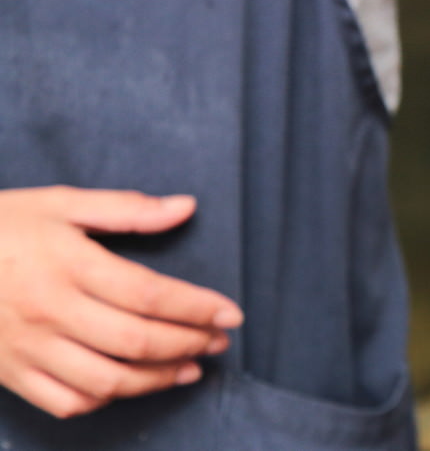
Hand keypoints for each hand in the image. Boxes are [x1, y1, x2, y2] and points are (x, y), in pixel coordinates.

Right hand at [0, 188, 242, 418]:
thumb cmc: (1, 226)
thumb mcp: (61, 203)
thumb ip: (126, 209)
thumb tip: (186, 207)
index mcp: (70, 265)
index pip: (150, 294)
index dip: (197, 308)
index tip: (230, 314)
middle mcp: (51, 311)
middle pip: (135, 340)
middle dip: (188, 344)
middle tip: (218, 342)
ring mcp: (28, 348)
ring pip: (106, 379)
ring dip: (156, 379)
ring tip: (189, 369)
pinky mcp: (9, 373)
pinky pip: (64, 401)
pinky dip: (103, 399)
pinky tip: (128, 385)